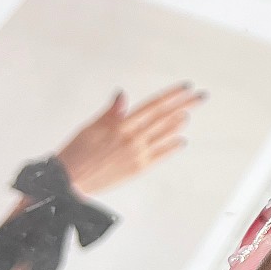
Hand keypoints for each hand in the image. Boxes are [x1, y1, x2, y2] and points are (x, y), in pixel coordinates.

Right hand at [56, 85, 205, 198]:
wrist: (69, 181)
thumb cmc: (76, 153)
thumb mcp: (91, 127)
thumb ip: (111, 112)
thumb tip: (123, 96)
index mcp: (121, 125)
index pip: (154, 105)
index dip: (172, 95)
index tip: (186, 88)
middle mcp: (133, 138)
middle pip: (165, 117)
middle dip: (185, 105)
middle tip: (200, 97)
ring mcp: (138, 154)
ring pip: (165, 135)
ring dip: (179, 123)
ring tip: (188, 114)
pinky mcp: (138, 169)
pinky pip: (160, 155)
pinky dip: (172, 147)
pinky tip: (181, 141)